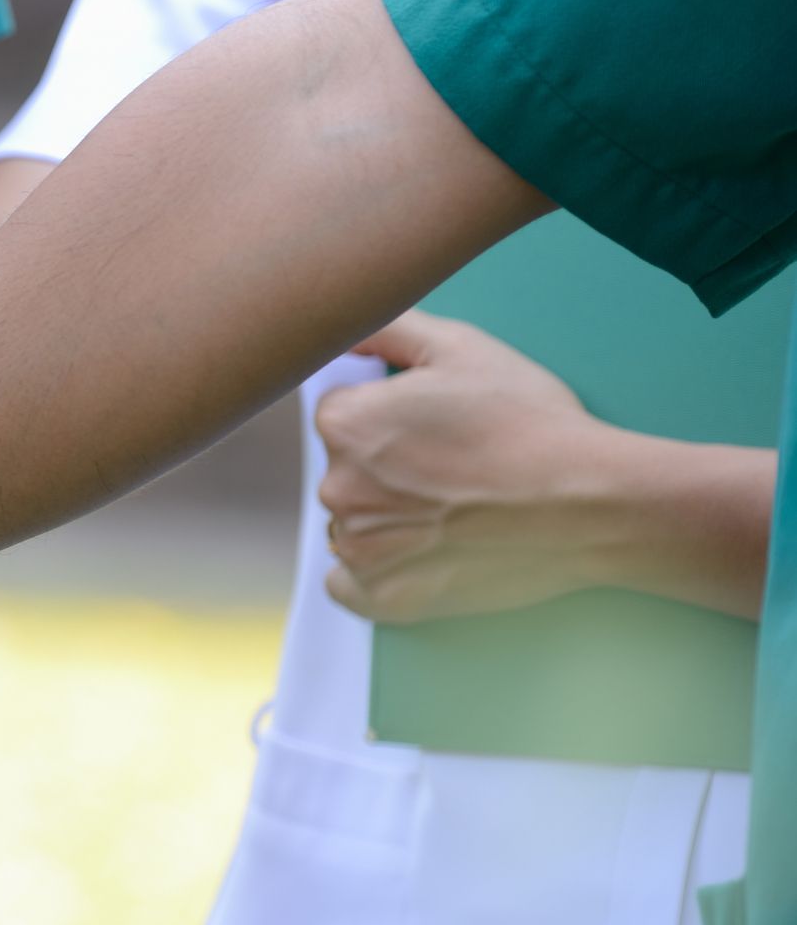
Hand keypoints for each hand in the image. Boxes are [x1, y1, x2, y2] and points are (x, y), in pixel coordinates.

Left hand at [318, 313, 629, 622]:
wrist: (587, 501)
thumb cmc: (529, 423)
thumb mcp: (460, 348)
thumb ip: (386, 330)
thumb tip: (341, 328)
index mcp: (343, 423)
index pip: (341, 416)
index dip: (388, 417)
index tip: (432, 426)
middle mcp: (336, 487)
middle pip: (346, 471)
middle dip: (385, 468)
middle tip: (452, 467)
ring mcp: (359, 547)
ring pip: (354, 525)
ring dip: (387, 519)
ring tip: (454, 509)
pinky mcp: (385, 597)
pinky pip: (350, 586)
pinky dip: (375, 575)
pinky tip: (419, 554)